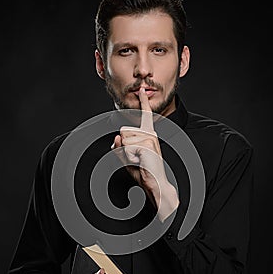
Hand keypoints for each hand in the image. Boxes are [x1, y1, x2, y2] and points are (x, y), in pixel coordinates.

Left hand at [112, 87, 178, 221]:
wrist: (155, 183)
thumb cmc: (143, 171)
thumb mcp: (126, 158)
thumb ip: (120, 147)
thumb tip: (117, 137)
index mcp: (147, 134)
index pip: (145, 116)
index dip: (143, 102)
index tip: (142, 90)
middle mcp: (150, 134)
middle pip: (123, 131)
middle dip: (122, 147)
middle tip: (136, 159)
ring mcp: (149, 138)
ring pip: (123, 140)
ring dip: (126, 154)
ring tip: (139, 161)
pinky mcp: (147, 145)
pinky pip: (126, 148)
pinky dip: (128, 158)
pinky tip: (140, 162)